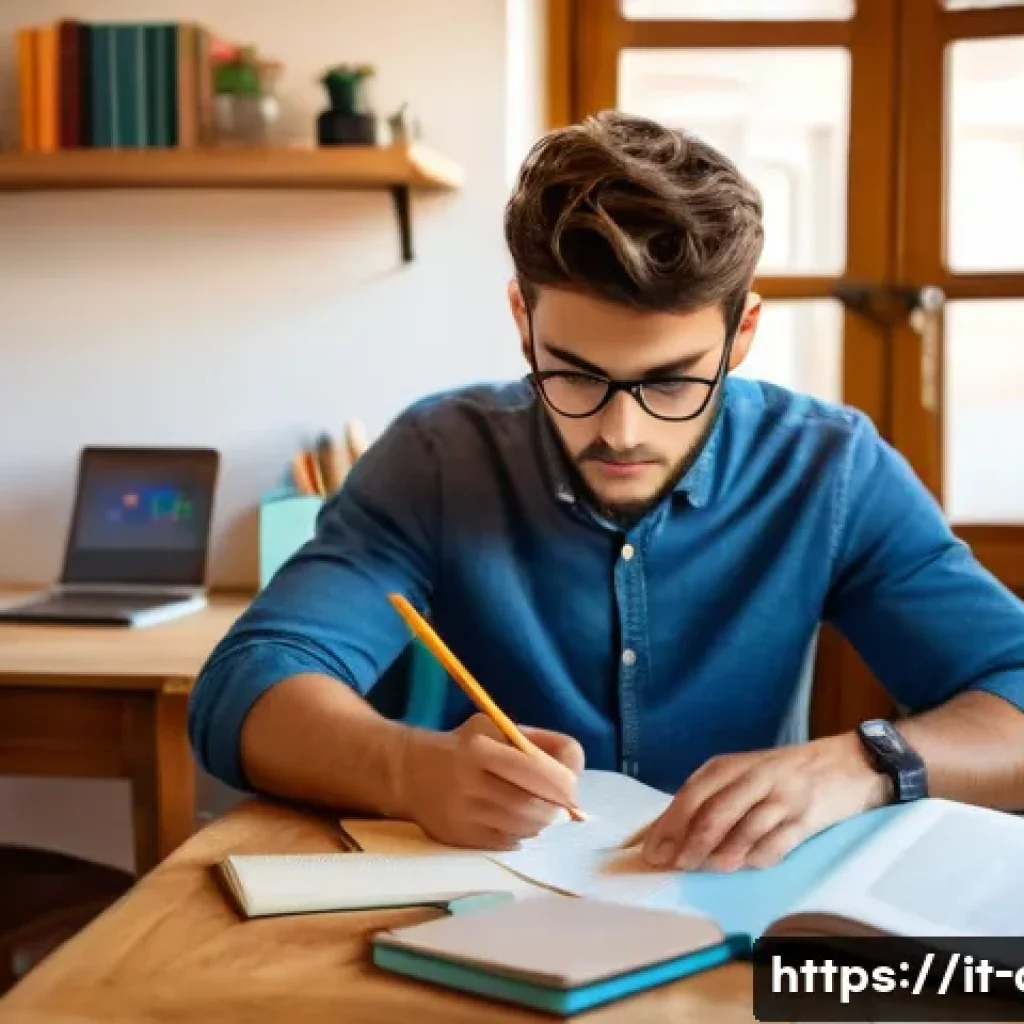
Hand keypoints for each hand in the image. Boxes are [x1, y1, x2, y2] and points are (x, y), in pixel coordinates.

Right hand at [396, 713, 584, 849]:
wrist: (411, 771)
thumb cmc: (466, 746)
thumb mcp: (497, 729)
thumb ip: (536, 744)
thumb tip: (574, 774)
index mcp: (480, 747)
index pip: (539, 769)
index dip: (564, 779)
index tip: (569, 781)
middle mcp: (470, 780)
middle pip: (535, 804)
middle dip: (556, 806)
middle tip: (560, 804)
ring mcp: (463, 812)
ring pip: (524, 827)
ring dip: (540, 822)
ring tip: (536, 810)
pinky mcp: (459, 837)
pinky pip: (507, 842)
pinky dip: (520, 834)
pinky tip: (513, 821)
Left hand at [641, 733, 890, 871]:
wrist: (848, 762)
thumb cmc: (784, 773)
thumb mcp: (744, 773)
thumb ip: (712, 798)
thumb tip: (670, 833)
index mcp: (730, 765)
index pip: (691, 795)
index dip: (669, 826)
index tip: (652, 852)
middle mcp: (753, 777)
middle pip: (712, 815)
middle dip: (690, 845)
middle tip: (677, 866)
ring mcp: (781, 797)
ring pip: (741, 832)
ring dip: (721, 856)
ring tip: (709, 869)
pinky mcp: (806, 817)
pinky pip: (775, 845)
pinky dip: (757, 858)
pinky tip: (748, 864)